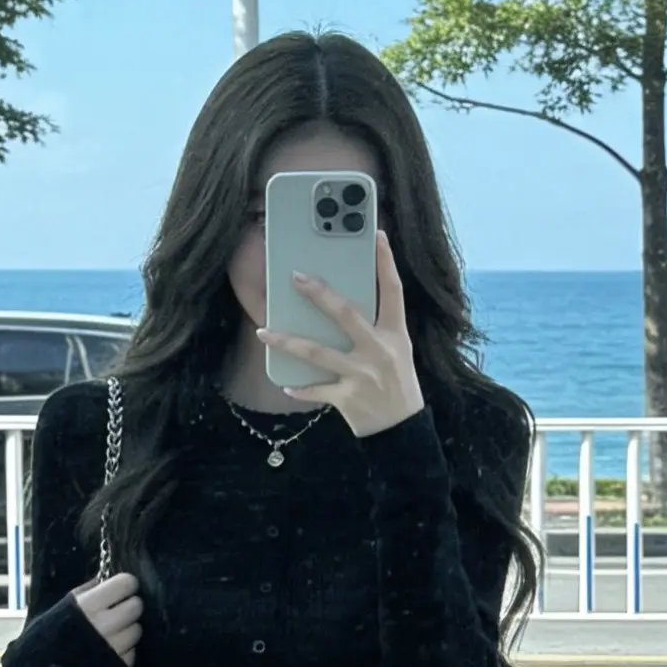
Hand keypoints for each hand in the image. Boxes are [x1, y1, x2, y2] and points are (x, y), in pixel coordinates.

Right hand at [71, 569, 141, 664]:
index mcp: (89, 605)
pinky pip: (132, 653)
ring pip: (137, 630)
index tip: (121, 589)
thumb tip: (108, 581)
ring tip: (111, 633)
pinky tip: (109, 651)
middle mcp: (104, 625)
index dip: (125, 585)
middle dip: (129, 606)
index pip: (126, 583)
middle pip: (136, 606)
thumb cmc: (50, 635)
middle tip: (117, 611)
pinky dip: (124, 651)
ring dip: (127, 630)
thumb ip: (89, 591)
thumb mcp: (65, 605)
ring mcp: (113, 647)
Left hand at [256, 229, 424, 438]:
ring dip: (287, 341)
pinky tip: (284, 382)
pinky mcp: (347, 399)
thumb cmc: (398, 384)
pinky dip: (299, 387)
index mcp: (396, 335)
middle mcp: (379, 351)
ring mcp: (362, 375)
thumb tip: (341, 301)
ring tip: (263, 332)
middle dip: (320, 294)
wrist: (402, 431)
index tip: (376, 235)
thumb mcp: (398, 350)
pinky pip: (316, 389)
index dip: (386, 262)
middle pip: (346, 315)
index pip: (393, 291)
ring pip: (318, 352)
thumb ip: (377, 326)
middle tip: (296, 277)